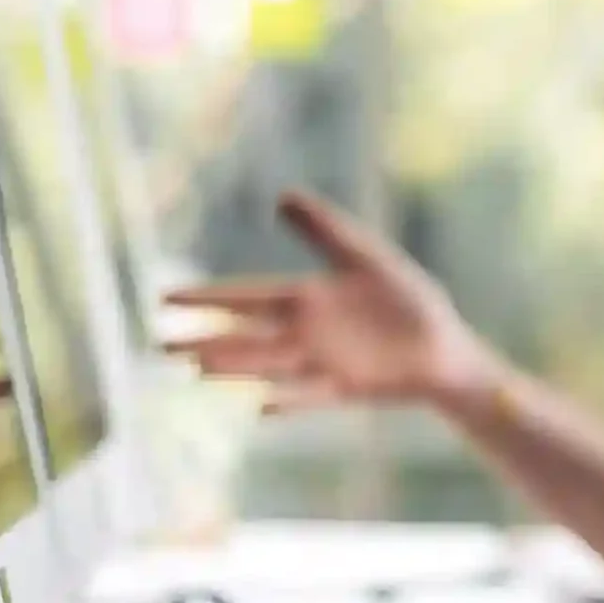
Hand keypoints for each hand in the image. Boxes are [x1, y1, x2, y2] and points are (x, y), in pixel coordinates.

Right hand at [161, 188, 497, 412]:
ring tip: (196, 369)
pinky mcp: (347, 388)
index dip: (207, 298)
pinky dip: (289, 400)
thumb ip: (324, 229)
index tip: (165, 298)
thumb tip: (282, 195)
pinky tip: (261, 406)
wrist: (443, 344)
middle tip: (159, 346)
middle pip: (244, 336)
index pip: (245, 297)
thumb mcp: (364, 256)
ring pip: (267, 364)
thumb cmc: (406, 300)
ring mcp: (322, 363)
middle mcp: (304, 334)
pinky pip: (312, 395)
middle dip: (203, 339)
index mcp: (305, 299)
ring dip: (234, 366)